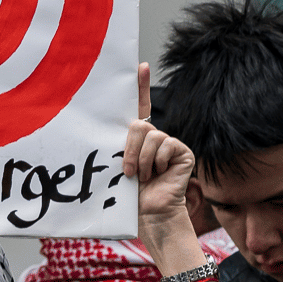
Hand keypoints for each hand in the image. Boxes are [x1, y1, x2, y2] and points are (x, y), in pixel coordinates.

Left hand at [124, 62, 197, 257]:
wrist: (149, 214)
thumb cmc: (129, 196)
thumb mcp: (116, 166)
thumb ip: (116, 146)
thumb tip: (100, 132)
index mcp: (137, 138)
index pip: (139, 106)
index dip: (140, 85)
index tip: (140, 66)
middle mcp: (154, 137)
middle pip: (138, 124)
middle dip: (129, 148)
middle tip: (128, 171)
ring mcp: (169, 143)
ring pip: (150, 135)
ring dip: (141, 160)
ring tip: (143, 177)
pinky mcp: (182, 151)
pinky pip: (165, 145)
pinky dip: (156, 162)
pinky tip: (159, 174)